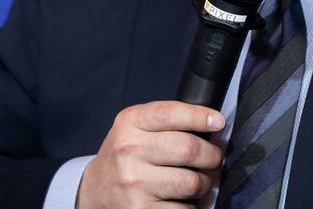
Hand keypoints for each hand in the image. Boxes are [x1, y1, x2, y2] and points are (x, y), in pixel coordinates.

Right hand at [76, 100, 225, 208]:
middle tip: (213, 158)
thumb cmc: (124, 157)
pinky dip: (190, 206)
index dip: (200, 116)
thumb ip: (165, 121)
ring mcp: (135, 183)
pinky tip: (181, 200)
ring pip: (192, 182)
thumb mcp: (134, 128)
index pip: (171, 113)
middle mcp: (129, 151)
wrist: (95, 192)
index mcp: (129, 123)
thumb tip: (211, 124)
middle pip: (189, 149)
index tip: (218, 122)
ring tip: (198, 181)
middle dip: (212, 155)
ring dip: (204, 183)